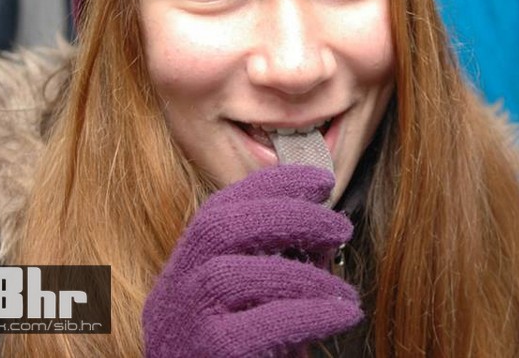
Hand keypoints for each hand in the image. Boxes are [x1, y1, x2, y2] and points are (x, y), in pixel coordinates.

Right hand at [142, 165, 362, 357]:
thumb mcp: (250, 312)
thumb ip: (269, 273)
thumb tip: (322, 234)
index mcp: (183, 275)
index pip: (218, 210)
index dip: (270, 185)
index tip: (318, 179)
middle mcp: (172, 294)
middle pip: (220, 227)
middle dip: (288, 214)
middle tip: (340, 227)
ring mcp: (181, 327)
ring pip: (236, 274)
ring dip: (304, 274)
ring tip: (346, 293)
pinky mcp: (205, 356)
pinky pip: (259, 325)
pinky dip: (310, 312)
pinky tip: (342, 313)